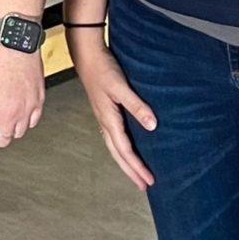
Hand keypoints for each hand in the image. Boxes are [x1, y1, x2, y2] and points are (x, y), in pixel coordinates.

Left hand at [0, 33, 44, 153]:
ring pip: (20, 133)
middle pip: (3, 141)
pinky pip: (34, 120)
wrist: (11, 39)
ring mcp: (26, 109)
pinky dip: (27, 119)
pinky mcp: (38, 99)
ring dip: (11, 128)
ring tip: (5, 116)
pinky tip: (21, 110)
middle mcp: (9, 116)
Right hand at [70, 35, 155, 191]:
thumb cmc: (102, 68)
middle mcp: (104, 121)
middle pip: (117, 154)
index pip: (125, 150)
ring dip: (125, 161)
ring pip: (114, 146)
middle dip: (130, 171)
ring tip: (135, 172)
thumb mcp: (120, 86)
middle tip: (143, 185)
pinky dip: (120, 147)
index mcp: (108, 119)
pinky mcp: (103, 110)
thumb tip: (152, 125)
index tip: (149, 180)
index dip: (137, 167)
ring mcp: (102, 116)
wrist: (86, 54)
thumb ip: (136, 105)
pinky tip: (125, 146)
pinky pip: (112, 136)